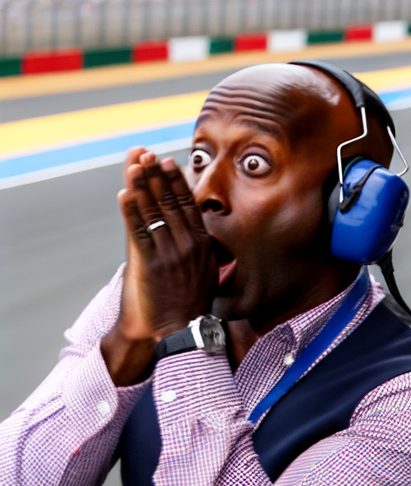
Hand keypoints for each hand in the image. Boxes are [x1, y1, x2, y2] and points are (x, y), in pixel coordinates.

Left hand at [101, 150, 218, 384]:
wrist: (181, 330)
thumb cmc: (194, 305)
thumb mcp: (210, 275)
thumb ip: (206, 253)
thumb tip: (206, 237)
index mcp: (204, 247)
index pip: (189, 207)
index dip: (178, 183)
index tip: (170, 163)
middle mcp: (189, 247)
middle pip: (171, 203)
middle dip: (159, 177)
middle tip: (149, 155)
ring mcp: (170, 255)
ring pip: (154, 213)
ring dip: (143, 187)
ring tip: (134, 166)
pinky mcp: (151, 264)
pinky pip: (139, 231)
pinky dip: (131, 211)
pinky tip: (125, 194)